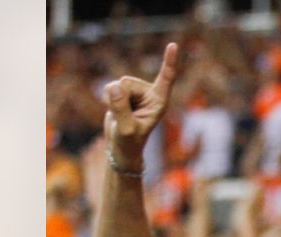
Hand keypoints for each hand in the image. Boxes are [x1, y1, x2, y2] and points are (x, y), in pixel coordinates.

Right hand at [101, 42, 179, 162]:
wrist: (121, 147)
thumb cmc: (129, 142)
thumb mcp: (126, 129)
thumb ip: (120, 108)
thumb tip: (114, 86)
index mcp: (159, 102)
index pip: (166, 78)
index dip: (169, 62)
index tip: (173, 45)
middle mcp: (149, 94)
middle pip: (127, 82)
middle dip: (120, 97)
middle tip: (125, 117)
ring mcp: (137, 92)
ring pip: (117, 83)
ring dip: (112, 99)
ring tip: (121, 115)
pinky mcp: (124, 92)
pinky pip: (109, 87)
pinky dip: (107, 99)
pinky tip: (115, 110)